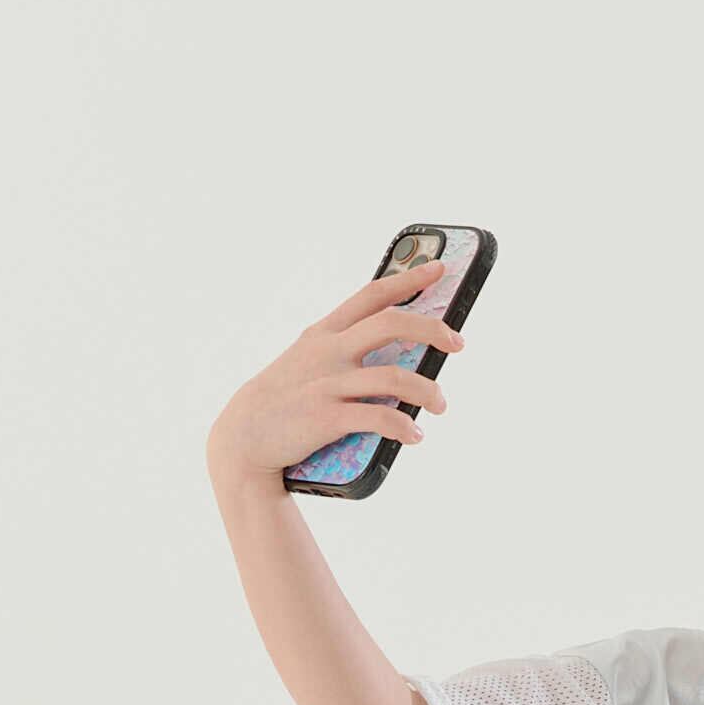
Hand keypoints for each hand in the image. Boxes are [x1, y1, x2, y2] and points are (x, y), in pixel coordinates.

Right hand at [206, 260, 465, 488]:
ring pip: (394, 378)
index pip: (373, 295)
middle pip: (391, 323)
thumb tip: (396, 351)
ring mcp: (328, 383)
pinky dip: (404, 427)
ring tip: (440, 405)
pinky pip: (379, 419)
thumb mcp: (308, 358)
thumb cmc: (286, 397)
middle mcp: (329, 351)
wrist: (245, 435)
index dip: (408, 279)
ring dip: (427, 391)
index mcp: (326, 333)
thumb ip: (343, 347)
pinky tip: (414, 435)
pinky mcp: (327, 418)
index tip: (439, 269)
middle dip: (432, 329)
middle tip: (458, 343)